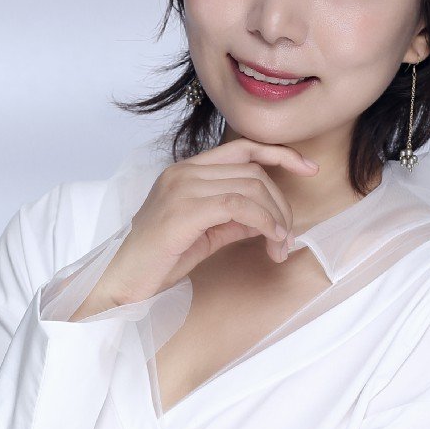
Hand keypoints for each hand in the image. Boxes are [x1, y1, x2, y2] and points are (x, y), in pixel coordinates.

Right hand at [91, 140, 317, 307]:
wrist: (121, 281)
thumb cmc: (158, 260)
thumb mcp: (206, 233)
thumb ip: (235, 219)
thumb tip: (271, 219)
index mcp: (186, 170)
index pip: (243, 148)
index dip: (280, 155)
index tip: (308, 169)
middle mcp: (183, 171)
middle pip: (253, 171)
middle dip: (282, 204)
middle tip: (288, 237)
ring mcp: (182, 187)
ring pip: (250, 187)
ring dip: (276, 218)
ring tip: (280, 246)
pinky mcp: (184, 210)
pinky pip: (239, 206)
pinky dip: (264, 222)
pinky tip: (272, 240)